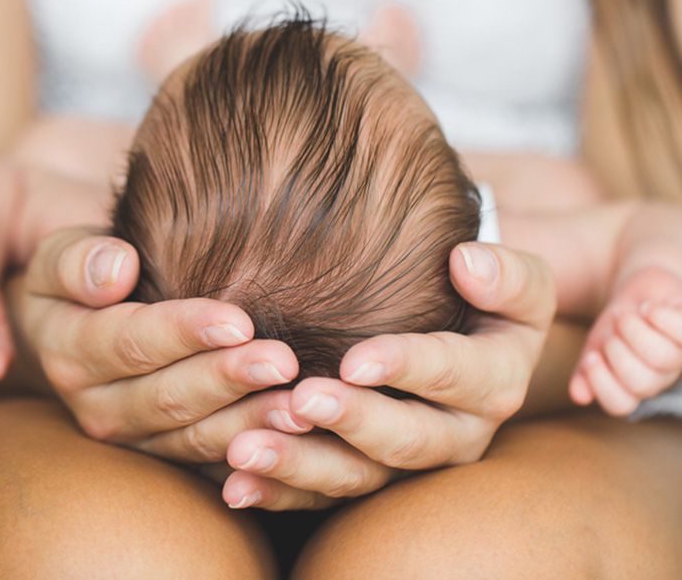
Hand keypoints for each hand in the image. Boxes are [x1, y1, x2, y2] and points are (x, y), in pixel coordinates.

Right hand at [19, 228, 305, 462]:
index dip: (186, 333)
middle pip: (170, 398)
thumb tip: (116, 270)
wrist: (86, 313)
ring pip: (195, 438)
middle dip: (229, 380)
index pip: (133, 342)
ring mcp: (136, 437)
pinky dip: (254, 452)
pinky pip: (212, 461)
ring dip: (250, 424)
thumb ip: (78, 261)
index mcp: (72, 353)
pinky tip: (294, 439)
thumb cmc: (85, 273)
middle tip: (284, 363)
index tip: (239, 322)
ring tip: (299, 407)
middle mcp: (100, 406)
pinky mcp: (169, 452)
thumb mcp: (61, 256)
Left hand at [219, 243, 555, 509]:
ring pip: (360, 477)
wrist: (473, 337)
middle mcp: (457, 434)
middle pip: (407, 440)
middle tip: (300, 400)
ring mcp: (411, 461)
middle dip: (352, 422)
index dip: (406, 367)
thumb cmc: (489, 299)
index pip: (454, 375)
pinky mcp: (372, 473)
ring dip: (302, 466)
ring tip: (247, 449)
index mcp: (494, 383)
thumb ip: (506, 274)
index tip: (354, 360)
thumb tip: (467, 261)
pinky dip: (281, 491)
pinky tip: (238, 484)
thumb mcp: (518, 284)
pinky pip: (327, 494)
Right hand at [569, 266, 681, 415]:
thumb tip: (578, 396)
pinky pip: (681, 333)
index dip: (602, 383)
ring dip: (634, 329)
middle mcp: (658, 377)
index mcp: (631, 386)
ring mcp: (677, 357)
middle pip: (641, 384)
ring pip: (661, 358)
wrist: (639, 295)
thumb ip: (585, 372)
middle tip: (611, 331)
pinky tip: (647, 308)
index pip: (620, 404)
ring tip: (624, 314)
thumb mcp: (595, 346)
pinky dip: (659, 316)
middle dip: (617, 352)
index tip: (591, 356)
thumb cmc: (618, 326)